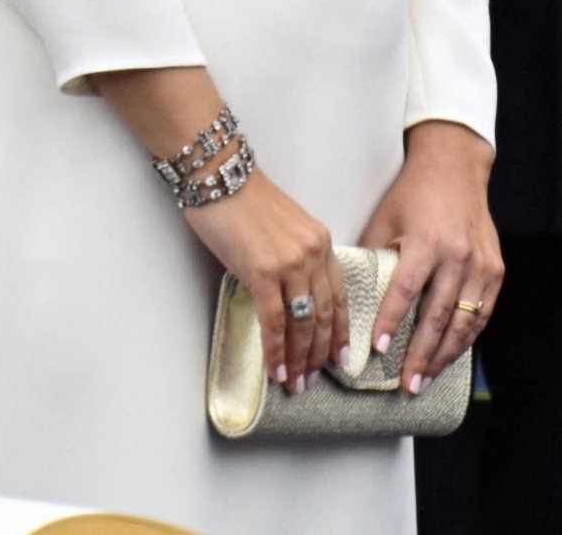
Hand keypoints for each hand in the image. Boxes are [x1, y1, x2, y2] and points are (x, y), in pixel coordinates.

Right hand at [186, 171, 349, 394]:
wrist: (220, 177)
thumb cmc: (244, 199)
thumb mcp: (284, 228)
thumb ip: (294, 258)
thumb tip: (288, 296)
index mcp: (320, 241)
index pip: (338, 294)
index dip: (340, 330)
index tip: (341, 356)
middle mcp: (312, 253)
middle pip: (323, 314)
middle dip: (319, 353)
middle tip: (314, 379)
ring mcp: (290, 264)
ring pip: (302, 323)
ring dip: (299, 358)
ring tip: (295, 383)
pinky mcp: (262, 273)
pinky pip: (273, 321)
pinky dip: (276, 350)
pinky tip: (276, 370)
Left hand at [359, 122, 502, 393]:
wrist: (455, 167)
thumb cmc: (414, 193)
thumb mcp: (385, 218)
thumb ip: (373, 256)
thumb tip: (353, 294)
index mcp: (426, 241)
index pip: (406, 291)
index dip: (393, 322)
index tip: (380, 350)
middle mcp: (457, 255)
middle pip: (438, 316)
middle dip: (421, 354)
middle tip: (407, 384)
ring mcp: (480, 264)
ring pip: (464, 322)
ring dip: (444, 355)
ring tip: (426, 379)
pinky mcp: (495, 269)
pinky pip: (482, 313)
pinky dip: (467, 338)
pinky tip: (451, 355)